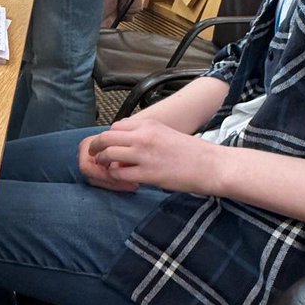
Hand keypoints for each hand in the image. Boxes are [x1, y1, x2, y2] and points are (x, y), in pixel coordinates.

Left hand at [86, 118, 225, 196]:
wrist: (210, 165)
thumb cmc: (192, 151)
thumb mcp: (166, 133)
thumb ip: (146, 134)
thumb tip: (127, 141)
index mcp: (149, 124)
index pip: (116, 126)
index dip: (109, 137)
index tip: (108, 145)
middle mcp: (143, 136)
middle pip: (106, 138)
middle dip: (96, 147)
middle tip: (94, 155)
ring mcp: (144, 155)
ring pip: (108, 154)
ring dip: (103, 162)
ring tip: (105, 168)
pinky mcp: (147, 173)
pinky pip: (119, 174)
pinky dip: (115, 177)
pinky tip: (121, 180)